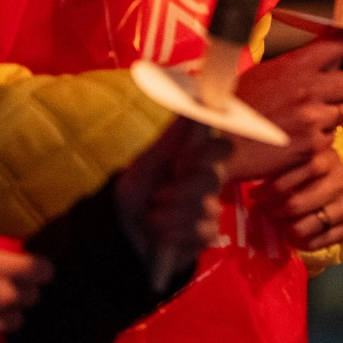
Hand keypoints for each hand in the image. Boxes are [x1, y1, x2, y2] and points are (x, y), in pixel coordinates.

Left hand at [116, 117, 231, 281]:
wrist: (120, 234)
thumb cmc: (134, 195)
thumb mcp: (147, 164)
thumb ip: (172, 138)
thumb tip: (190, 106)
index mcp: (196, 162)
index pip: (223, 148)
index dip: (206, 155)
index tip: (179, 164)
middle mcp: (207, 184)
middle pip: (214, 177)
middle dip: (182, 189)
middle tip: (157, 195)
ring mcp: (209, 210)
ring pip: (207, 207)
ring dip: (173, 214)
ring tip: (153, 217)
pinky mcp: (206, 235)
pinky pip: (204, 231)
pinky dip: (177, 233)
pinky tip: (163, 235)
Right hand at [226, 37, 342, 180]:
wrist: (221, 143)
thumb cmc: (236, 108)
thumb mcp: (264, 73)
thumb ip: (296, 67)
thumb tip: (323, 61)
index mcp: (297, 65)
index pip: (341, 43)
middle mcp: (309, 88)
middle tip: (332, 98)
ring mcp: (313, 118)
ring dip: (332, 120)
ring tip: (306, 124)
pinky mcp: (313, 145)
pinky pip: (330, 140)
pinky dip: (318, 143)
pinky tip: (296, 141)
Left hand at [257, 146, 342, 251]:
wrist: (334, 187)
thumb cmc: (304, 173)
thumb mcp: (294, 162)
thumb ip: (278, 168)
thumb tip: (252, 190)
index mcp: (328, 158)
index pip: (300, 171)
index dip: (274, 187)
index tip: (257, 195)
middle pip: (301, 201)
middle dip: (277, 211)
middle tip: (264, 213)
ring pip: (312, 223)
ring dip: (289, 229)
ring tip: (277, 225)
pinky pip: (325, 240)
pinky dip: (305, 243)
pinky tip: (292, 239)